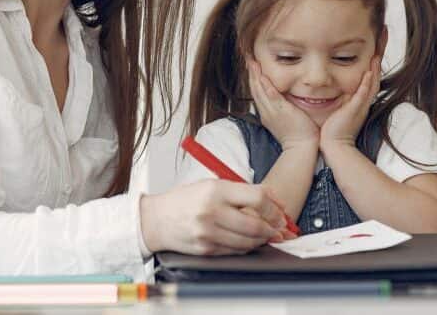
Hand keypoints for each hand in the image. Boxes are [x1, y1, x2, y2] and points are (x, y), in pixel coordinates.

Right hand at [139, 179, 285, 254]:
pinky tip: (247, 241)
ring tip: (264, 234)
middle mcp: (211, 211)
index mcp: (215, 190)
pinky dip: (246, 247)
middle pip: (255, 224)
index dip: (274, 208)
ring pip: (248, 241)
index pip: (256, 199)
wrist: (157, 219)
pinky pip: (235, 251)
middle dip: (272, 229)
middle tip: (278, 229)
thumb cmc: (185, 200)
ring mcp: (208, 233)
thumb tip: (274, 198)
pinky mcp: (206, 249)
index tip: (280, 213)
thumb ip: (242, 190)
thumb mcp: (212, 185)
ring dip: (261, 240)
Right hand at [247, 58, 318, 148]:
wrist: (301, 148)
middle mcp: (266, 111)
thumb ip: (284, 108)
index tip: (252, 67)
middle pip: (255, 89)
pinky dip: (266, 86)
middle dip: (251, 74)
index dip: (254, 79)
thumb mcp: (287, 120)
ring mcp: (272, 111)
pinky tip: (262, 76)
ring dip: (255, 76)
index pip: (257, 93)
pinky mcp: (281, 111)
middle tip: (248, 59)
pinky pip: (271, 96)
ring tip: (252, 63)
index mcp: (267, 113)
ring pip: (259, 91)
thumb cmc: (299, 135)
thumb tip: (287, 100)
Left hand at [320, 56, 381, 147]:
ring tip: (377, 56)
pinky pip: (363, 95)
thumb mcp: (340, 111)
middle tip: (381, 52)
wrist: (334, 146)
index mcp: (360, 103)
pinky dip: (366, 84)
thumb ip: (341, 101)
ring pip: (371, 86)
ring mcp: (360, 107)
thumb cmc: (334, 131)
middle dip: (378, 66)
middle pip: (375, 81)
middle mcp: (363, 104)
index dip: (373, 69)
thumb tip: (338, 91)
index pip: (369, 83)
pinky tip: (369, 73)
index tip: (375, 54)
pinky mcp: (354, 110)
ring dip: (375, 71)